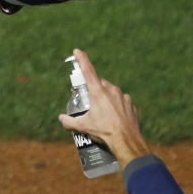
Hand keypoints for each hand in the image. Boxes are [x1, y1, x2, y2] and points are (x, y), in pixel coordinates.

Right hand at [57, 49, 149, 165]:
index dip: (81, 59)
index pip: (88, 70)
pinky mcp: (131, 105)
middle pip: (99, 83)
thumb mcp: (83, 127)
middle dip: (93, 90)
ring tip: (101, 114)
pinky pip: (121, 101)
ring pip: (111, 92)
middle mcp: (111, 91)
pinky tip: (113, 117)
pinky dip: (116, 106)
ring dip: (105, 98)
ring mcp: (123, 97)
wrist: (127, 141)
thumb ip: (69, 122)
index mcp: (98, 92)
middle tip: (88, 102)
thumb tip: (61, 118)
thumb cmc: (105, 132)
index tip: (77, 51)